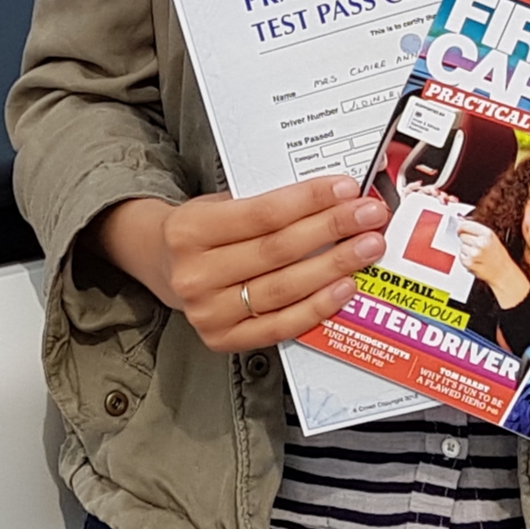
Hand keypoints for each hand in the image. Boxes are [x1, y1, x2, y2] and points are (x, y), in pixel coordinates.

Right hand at [91, 177, 388, 352]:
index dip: (308, 201)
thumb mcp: (217, 205)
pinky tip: (343, 288)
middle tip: (369, 217)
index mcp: (189, 229)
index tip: (346, 189)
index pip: (262, 214)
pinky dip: (316, 307)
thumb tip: (330, 199)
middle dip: (331, 230)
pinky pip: (280, 325)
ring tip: (366, 248)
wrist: (160, 264)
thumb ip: (264, 205)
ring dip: (333, 266)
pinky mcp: (223, 339)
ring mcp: (208, 312)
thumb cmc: (200, 231)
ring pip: (284, 288)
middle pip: (278, 250)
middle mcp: (194, 274)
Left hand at [455, 218, 528, 306]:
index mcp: (487, 234)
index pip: (465, 225)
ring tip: (478, 254)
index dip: (461, 227)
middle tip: (476, 247)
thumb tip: (460, 220)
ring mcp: (474, 253)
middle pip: (462, 235)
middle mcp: (480, 242)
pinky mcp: (469, 262)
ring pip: (461, 246)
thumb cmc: (498, 256)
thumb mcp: (491, 238)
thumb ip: (476, 229)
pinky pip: (461, 256)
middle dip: (466, 240)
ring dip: (466, 250)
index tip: (460, 229)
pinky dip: (465, 258)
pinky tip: (475, 260)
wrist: (503, 273)